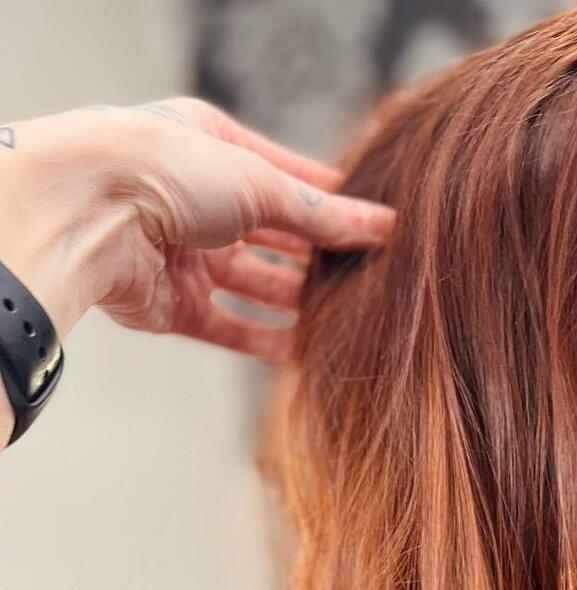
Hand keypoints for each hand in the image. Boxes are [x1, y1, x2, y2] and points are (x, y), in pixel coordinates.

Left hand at [0, 98, 395, 361]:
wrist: (90, 214)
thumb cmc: (166, 172)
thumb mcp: (261, 183)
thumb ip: (324, 216)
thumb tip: (383, 227)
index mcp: (215, 149)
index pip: (288, 180)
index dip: (333, 205)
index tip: (378, 230)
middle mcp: (197, 199)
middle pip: (272, 236)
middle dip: (317, 257)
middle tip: (368, 279)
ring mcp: (184, 253)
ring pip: (253, 284)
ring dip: (295, 302)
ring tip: (344, 318)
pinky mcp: (171, 304)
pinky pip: (227, 326)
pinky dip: (263, 340)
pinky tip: (302, 351)